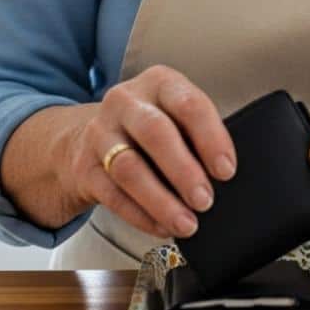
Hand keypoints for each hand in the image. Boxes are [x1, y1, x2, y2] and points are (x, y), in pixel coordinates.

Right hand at [63, 65, 236, 240]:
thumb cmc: (149, 128)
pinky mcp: (84, 166)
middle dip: (184, 171)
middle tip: (205, 200)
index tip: (226, 170)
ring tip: (186, 222)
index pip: (189, 104)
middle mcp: (126, 102)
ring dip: (162, 201)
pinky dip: (141, 216)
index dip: (211, 138)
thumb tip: (221, 174)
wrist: (89, 137)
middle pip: (155, 133)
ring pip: (130, 168)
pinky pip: (113, 195)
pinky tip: (161, 226)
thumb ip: (197, 136)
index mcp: (159, 83)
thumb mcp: (175, 115)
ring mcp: (100, 132)